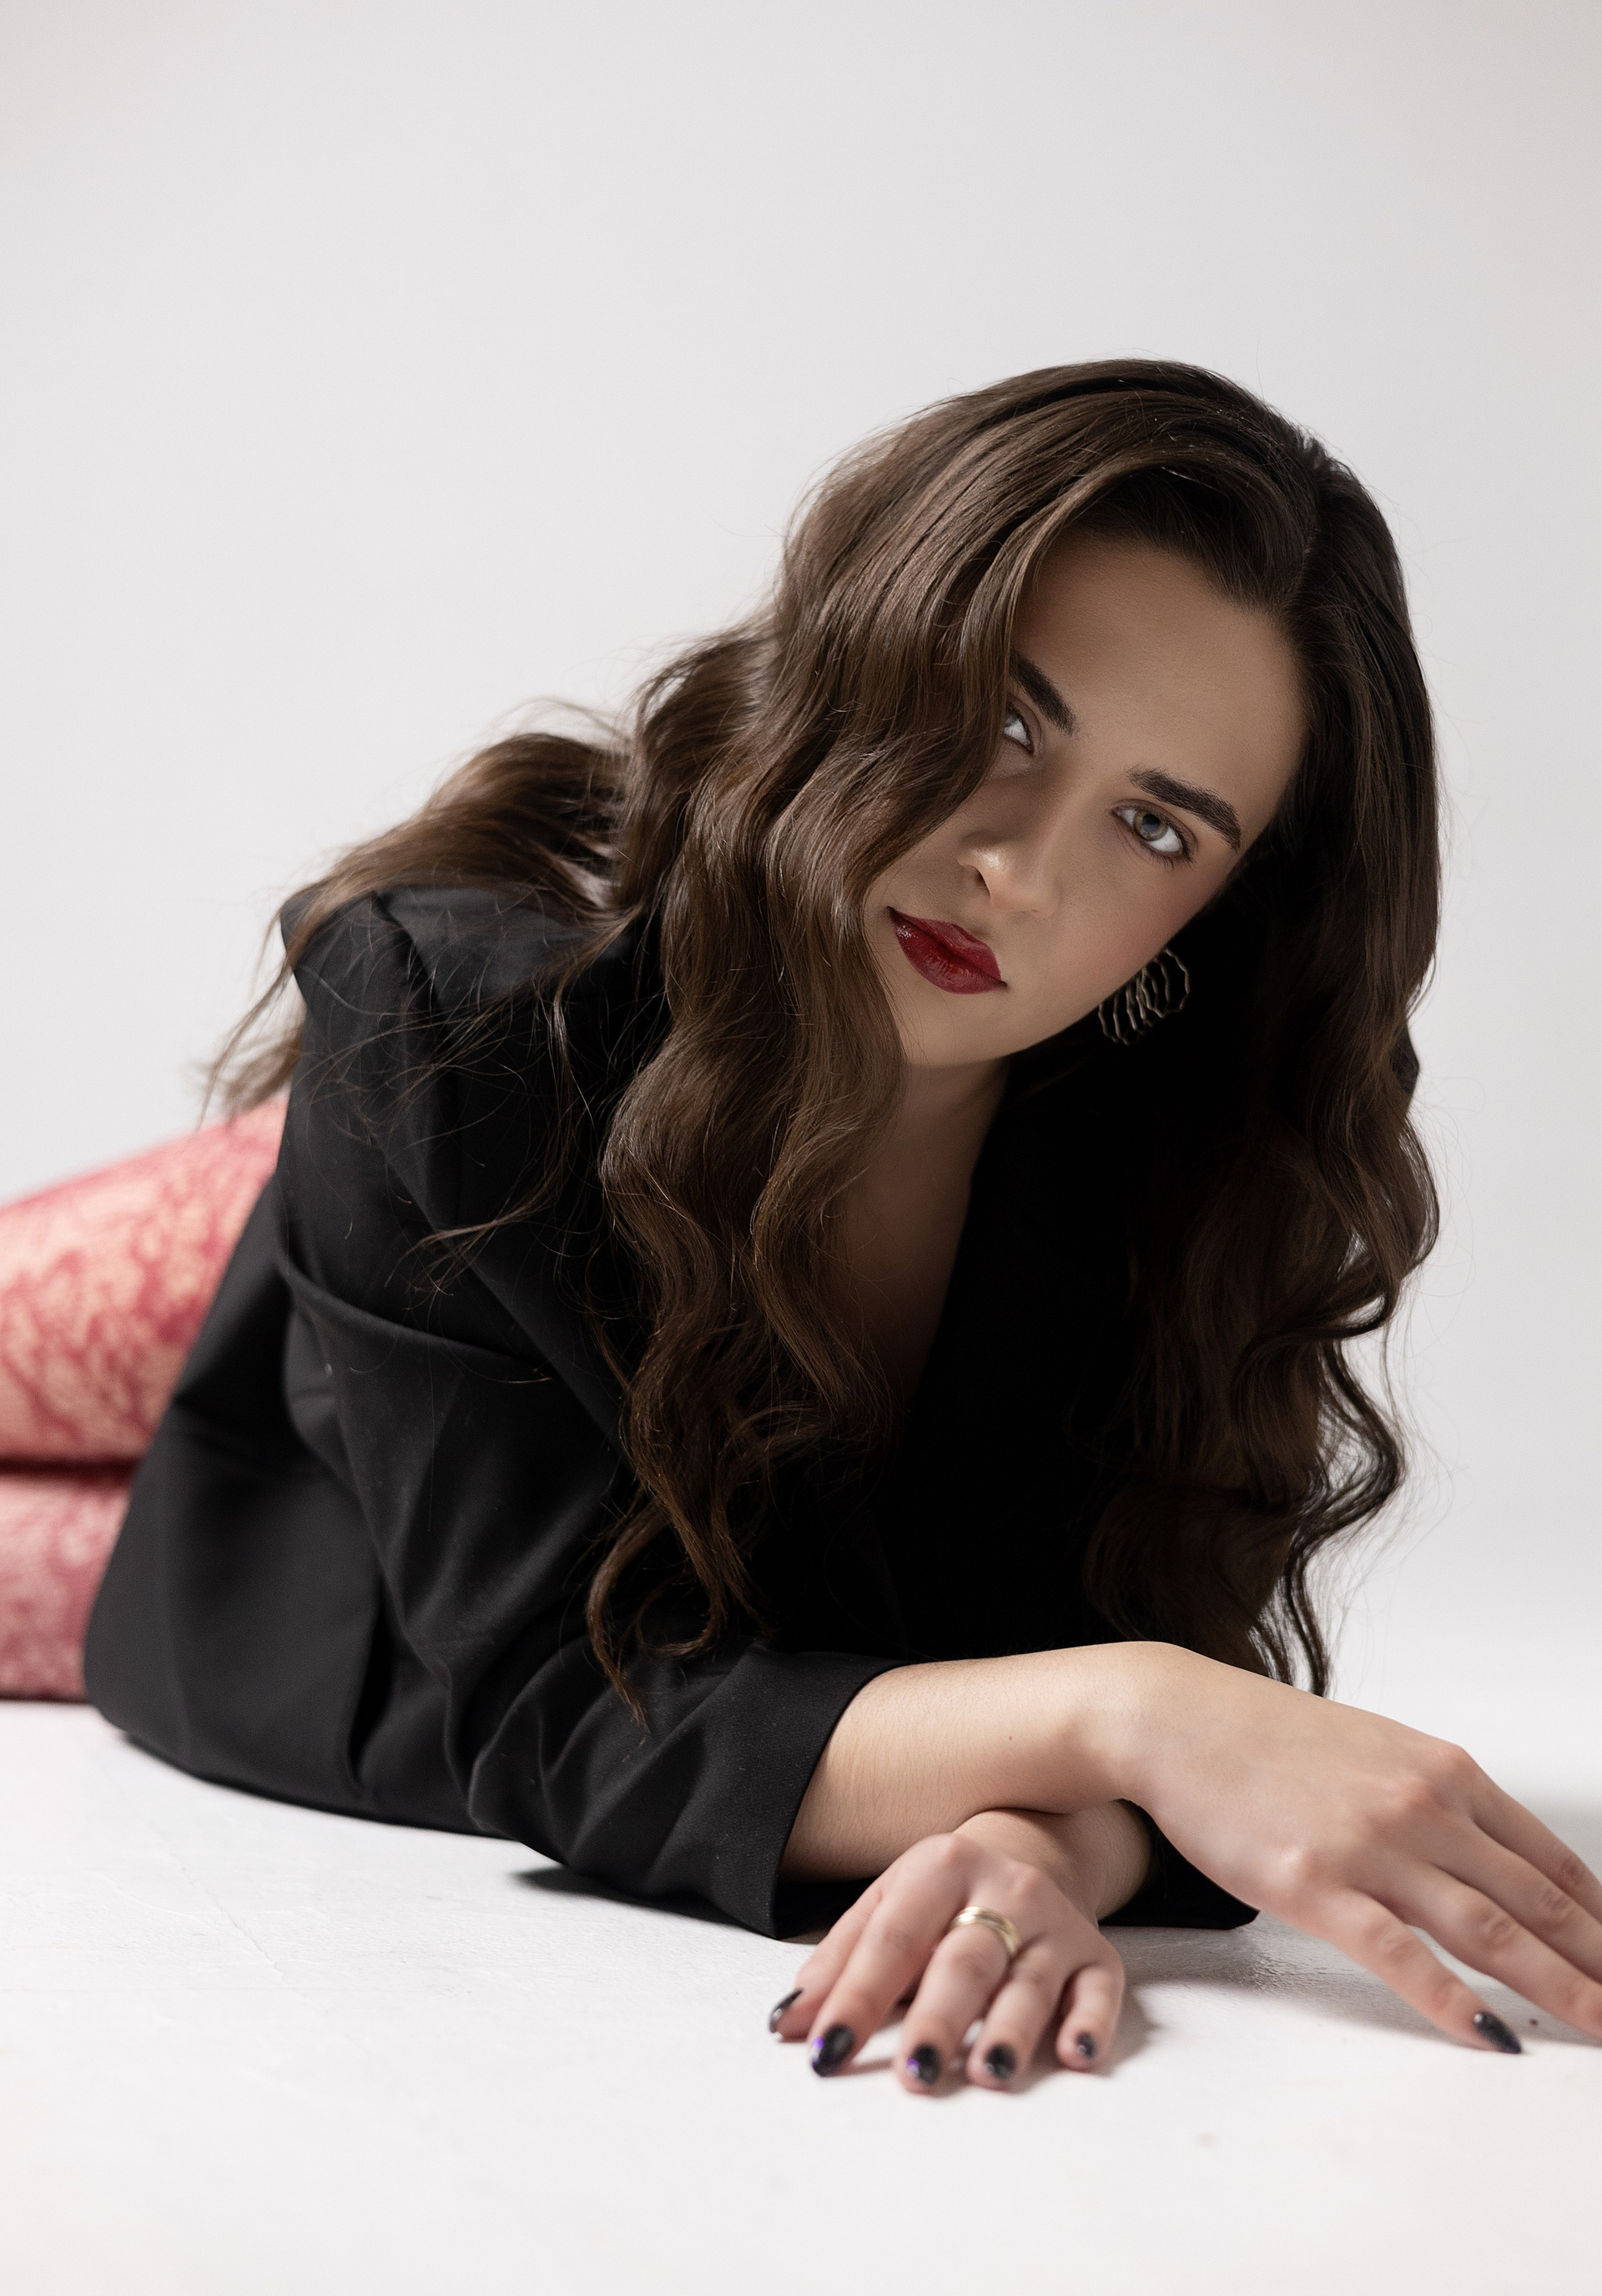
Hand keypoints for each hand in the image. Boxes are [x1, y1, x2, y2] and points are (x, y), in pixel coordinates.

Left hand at [768, 1811, 1129, 2090]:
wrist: (1032, 1849)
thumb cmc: (941, 1899)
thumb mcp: (888, 1906)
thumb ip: (839, 1963)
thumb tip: (789, 2025)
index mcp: (940, 1866)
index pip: (893, 1938)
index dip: (858, 1996)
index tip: (826, 2050)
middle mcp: (1004, 1887)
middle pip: (965, 1961)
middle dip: (939, 2018)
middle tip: (913, 2074)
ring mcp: (1055, 1922)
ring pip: (1030, 1980)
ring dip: (1010, 2028)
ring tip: (988, 2072)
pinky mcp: (1098, 1955)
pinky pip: (1100, 1990)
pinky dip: (1091, 2024)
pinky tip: (1076, 2056)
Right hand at [1124, 1645, 1601, 2051]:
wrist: (1176, 1720)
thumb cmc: (1266, 1740)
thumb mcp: (1374, 1752)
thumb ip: (1435, 1804)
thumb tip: (1489, 1868)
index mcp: (1443, 1771)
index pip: (1552, 1861)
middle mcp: (1421, 1805)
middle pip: (1537, 1903)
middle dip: (1600, 1965)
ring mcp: (1370, 1846)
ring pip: (1489, 1931)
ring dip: (1558, 1991)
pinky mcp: (1315, 1884)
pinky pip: (1399, 1953)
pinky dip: (1452, 2001)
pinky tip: (1490, 2036)